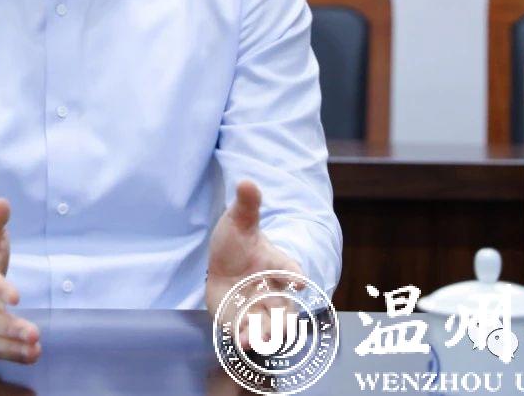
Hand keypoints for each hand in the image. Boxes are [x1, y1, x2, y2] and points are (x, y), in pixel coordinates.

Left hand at [206, 180, 305, 348]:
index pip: (292, 272)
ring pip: (270, 330)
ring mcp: (261, 311)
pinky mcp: (244, 324)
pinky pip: (248, 336)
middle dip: (283, 323)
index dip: (296, 277)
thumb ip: (247, 206)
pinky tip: (238, 341)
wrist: (224, 265)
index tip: (299, 282)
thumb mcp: (240, 221)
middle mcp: (275, 293)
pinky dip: (245, 341)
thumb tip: (247, 182)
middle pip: (287, 312)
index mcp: (280, 266)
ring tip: (250, 341)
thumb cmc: (239, 242)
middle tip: (278, 330)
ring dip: (263, 338)